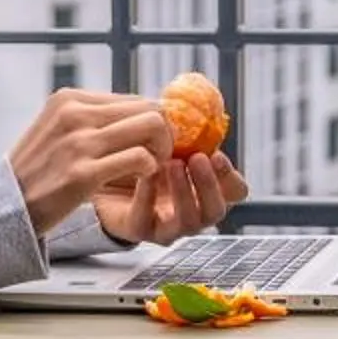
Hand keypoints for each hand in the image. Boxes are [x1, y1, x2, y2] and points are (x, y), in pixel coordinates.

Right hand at [7, 89, 175, 237]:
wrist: (7, 206)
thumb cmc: (37, 171)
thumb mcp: (56, 129)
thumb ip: (91, 118)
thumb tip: (139, 113)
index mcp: (69, 99)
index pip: (134, 98)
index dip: (151, 122)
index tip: (150, 144)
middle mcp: (73, 114)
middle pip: (149, 108)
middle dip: (164, 133)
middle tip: (158, 156)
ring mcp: (78, 143)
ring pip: (151, 126)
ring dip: (161, 149)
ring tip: (151, 167)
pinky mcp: (82, 174)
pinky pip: (140, 159)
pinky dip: (149, 169)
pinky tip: (139, 180)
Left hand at [93, 149, 248, 247]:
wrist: (104, 175)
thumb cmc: (141, 158)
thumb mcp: (167, 143)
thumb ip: (186, 134)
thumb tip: (198, 108)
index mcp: (204, 191)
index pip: (234, 192)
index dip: (230, 177)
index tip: (217, 154)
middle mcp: (192, 213)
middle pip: (215, 211)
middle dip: (210, 185)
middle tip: (198, 158)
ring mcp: (167, 227)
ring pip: (188, 222)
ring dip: (184, 192)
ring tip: (172, 165)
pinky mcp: (138, 230)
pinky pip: (145, 220)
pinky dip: (146, 196)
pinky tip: (144, 174)